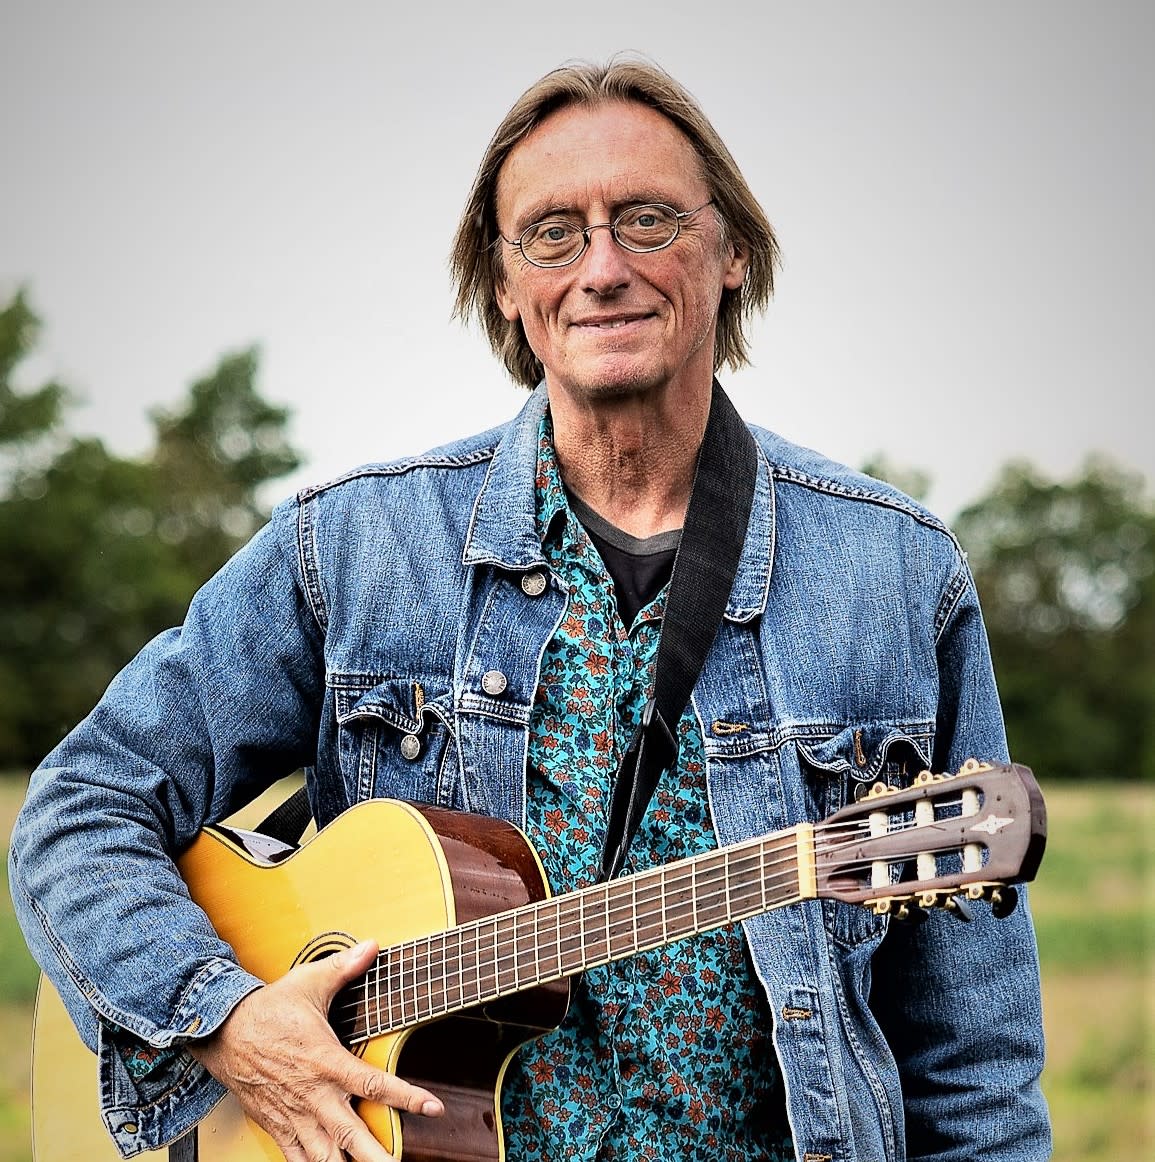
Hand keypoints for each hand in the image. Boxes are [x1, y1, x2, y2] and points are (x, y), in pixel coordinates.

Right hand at [187, 940, 442, 1160]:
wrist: (222, 1033)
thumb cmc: (269, 1009)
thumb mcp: (309, 982)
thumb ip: (344, 968)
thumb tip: (372, 947)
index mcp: (326, 1061)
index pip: (374, 1083)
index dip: (407, 1097)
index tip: (434, 1107)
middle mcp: (313, 1095)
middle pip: (351, 1135)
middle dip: (376, 1157)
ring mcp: (295, 1116)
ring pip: (325, 1157)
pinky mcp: (278, 1126)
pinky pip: (297, 1159)